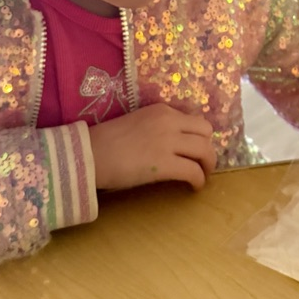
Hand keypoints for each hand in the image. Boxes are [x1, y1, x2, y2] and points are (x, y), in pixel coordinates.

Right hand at [88, 103, 215, 191]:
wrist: (90, 154)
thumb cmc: (107, 141)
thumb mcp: (139, 122)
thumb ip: (158, 126)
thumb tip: (175, 142)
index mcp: (162, 110)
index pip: (195, 119)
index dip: (200, 136)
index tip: (197, 148)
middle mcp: (170, 121)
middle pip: (206, 132)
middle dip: (208, 149)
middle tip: (203, 163)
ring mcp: (168, 142)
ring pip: (205, 151)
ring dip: (208, 165)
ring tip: (202, 175)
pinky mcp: (164, 164)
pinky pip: (193, 171)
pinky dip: (199, 181)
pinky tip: (194, 187)